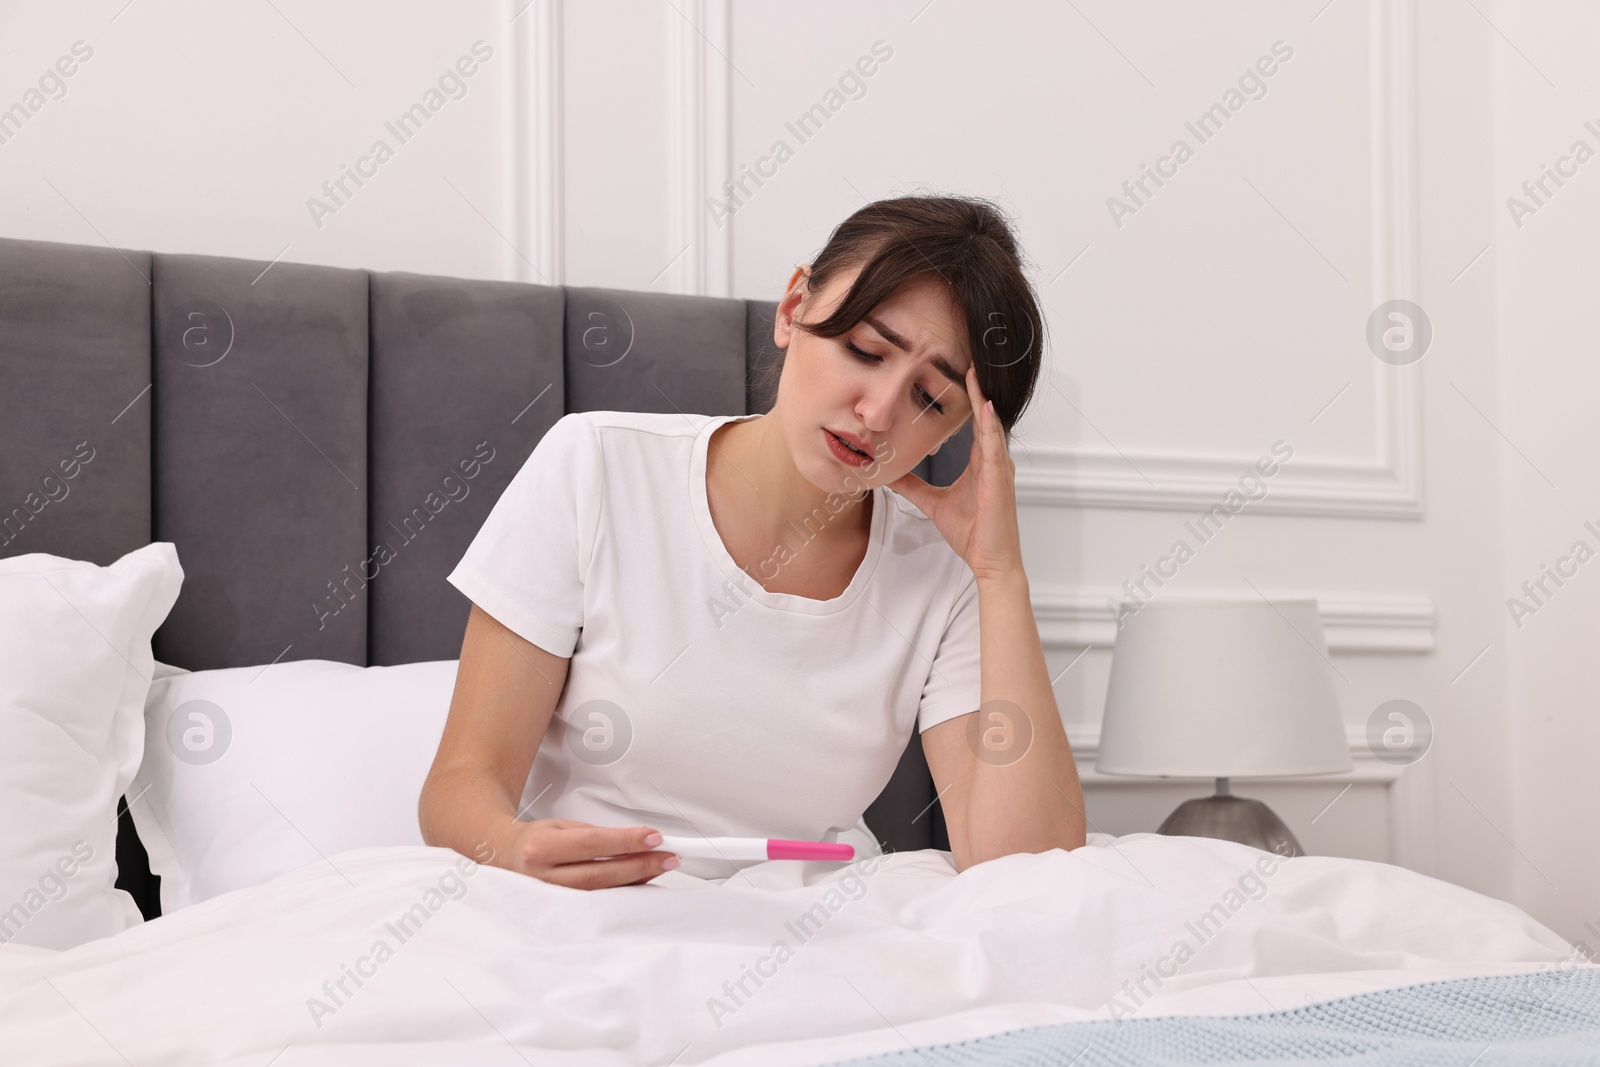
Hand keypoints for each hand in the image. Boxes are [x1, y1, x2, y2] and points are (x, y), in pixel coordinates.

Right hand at [496, 818, 678, 888]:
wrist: (504, 860)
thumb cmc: (537, 840)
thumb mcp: (561, 827)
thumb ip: (595, 836)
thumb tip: (637, 844)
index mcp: (542, 848)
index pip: (592, 843)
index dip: (626, 841)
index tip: (655, 837)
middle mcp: (543, 877)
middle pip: (600, 874)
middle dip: (640, 865)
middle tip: (669, 856)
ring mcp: (550, 901)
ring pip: (601, 894)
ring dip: (636, 880)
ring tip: (661, 867)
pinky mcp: (559, 916)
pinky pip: (597, 905)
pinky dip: (622, 894)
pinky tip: (640, 884)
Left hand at [889, 363, 1023, 583]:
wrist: (990, 560)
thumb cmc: (972, 533)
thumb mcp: (933, 504)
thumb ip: (913, 487)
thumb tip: (889, 475)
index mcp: (981, 462)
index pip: (973, 422)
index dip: (966, 398)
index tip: (956, 372)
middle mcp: (993, 460)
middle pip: (984, 416)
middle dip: (976, 388)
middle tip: (968, 358)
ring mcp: (999, 468)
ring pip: (990, 425)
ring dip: (982, 398)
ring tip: (974, 372)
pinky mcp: (999, 479)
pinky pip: (995, 447)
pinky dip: (990, 426)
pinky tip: (984, 407)